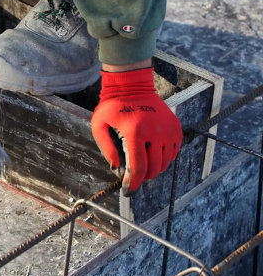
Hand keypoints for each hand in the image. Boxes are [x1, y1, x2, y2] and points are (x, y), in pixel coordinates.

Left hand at [91, 67, 181, 192]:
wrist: (132, 85)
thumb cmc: (112, 106)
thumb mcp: (99, 126)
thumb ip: (106, 148)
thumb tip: (117, 168)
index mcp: (135, 133)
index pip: (139, 167)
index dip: (134, 183)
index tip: (129, 190)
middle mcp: (155, 132)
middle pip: (154, 168)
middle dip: (144, 178)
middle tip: (135, 178)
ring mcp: (167, 129)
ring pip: (165, 162)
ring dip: (154, 169)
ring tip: (143, 166)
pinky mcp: (175, 126)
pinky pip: (174, 151)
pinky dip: (164, 158)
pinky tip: (153, 155)